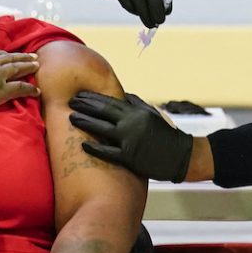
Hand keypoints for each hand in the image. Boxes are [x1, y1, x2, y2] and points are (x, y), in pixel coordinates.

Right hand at [0, 50, 39, 119]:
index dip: (7, 54)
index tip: (11, 55)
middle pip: (11, 58)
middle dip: (23, 57)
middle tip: (33, 56)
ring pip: (18, 69)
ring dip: (29, 67)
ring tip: (37, 66)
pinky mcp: (2, 91)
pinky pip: (20, 88)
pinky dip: (30, 89)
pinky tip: (37, 91)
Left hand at [67, 91, 192, 182]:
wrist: (181, 156)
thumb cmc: (166, 134)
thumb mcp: (152, 114)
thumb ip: (135, 104)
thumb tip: (121, 96)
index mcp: (136, 112)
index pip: (109, 102)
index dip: (92, 98)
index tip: (79, 95)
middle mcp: (132, 124)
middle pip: (102, 112)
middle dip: (84, 106)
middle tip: (70, 102)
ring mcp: (130, 140)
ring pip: (101, 129)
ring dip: (85, 122)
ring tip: (71, 118)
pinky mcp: (130, 158)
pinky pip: (108, 152)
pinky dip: (95, 148)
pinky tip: (83, 144)